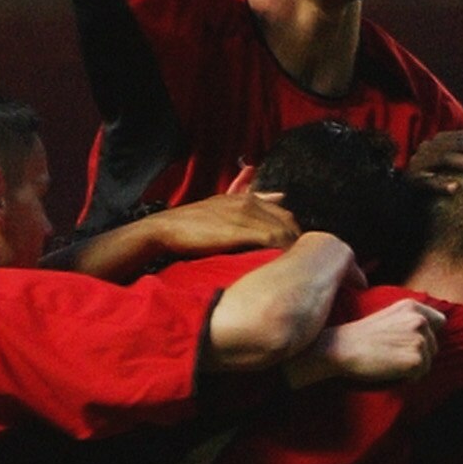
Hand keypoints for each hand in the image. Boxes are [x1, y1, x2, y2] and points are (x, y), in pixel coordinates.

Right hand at [150, 191, 297, 258]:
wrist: (165, 229)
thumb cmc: (191, 224)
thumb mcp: (222, 205)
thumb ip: (251, 200)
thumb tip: (280, 196)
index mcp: (245, 198)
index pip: (283, 214)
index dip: (292, 232)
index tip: (294, 250)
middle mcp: (248, 203)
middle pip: (287, 221)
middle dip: (296, 241)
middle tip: (298, 262)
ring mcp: (244, 215)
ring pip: (282, 230)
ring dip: (292, 249)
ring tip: (293, 268)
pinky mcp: (239, 230)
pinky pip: (272, 239)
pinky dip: (281, 251)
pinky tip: (283, 265)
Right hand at [309, 298, 438, 385]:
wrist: (342, 348)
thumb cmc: (361, 336)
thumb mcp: (389, 315)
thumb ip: (409, 319)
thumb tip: (429, 332)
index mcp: (413, 307)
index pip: (440, 322)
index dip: (427, 335)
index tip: (410, 342)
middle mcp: (420, 320)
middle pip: (434, 346)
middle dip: (419, 353)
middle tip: (392, 354)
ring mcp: (419, 340)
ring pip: (429, 362)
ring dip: (413, 366)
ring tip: (390, 361)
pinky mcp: (416, 360)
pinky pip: (420, 375)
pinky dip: (407, 377)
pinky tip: (390, 369)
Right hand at [409, 124, 462, 189]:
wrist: (401, 187)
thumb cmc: (434, 169)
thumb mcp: (455, 154)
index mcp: (446, 140)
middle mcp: (434, 146)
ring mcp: (423, 162)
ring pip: (449, 159)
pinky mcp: (414, 179)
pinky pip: (428, 181)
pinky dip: (441, 184)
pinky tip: (456, 189)